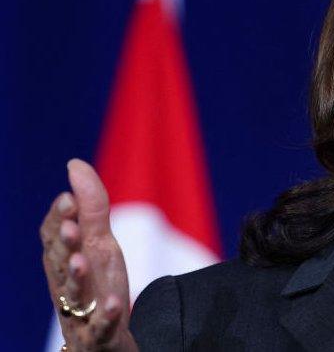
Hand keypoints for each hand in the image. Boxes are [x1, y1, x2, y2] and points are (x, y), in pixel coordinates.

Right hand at [40, 159, 137, 350]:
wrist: (106, 336)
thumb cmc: (98, 283)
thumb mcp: (99, 244)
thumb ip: (90, 207)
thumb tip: (74, 164)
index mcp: (63, 260)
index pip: (53, 238)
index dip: (59, 219)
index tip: (67, 199)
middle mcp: (66, 285)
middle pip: (60, 264)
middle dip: (64, 245)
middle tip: (71, 227)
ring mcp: (81, 312)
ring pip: (73, 295)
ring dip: (77, 277)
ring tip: (82, 261)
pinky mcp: (98, 335)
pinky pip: (101, 327)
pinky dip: (108, 315)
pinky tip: (116, 303)